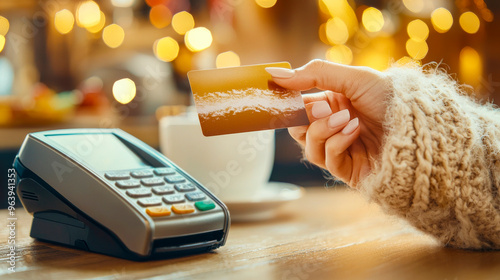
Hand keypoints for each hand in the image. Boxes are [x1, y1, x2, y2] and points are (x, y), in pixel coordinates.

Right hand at [266, 59, 391, 186]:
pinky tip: (354, 131)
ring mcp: (341, 150)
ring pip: (309, 146)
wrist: (422, 126)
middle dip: (307, 118)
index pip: (298, 106)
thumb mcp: (352, 77)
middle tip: (323, 108)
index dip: (289, 103)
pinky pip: (328, 159)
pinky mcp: (348, 170)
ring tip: (345, 118)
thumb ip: (313, 74)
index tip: (278, 96)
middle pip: (298, 129)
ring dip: (322, 130)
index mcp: (333, 104)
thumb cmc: (391, 97)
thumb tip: (274, 72)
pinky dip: (337, 142)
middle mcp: (334, 127)